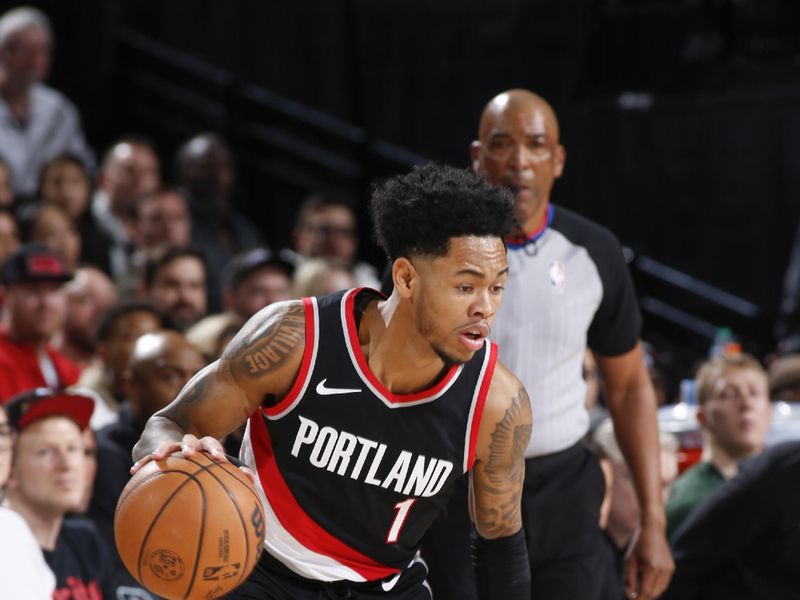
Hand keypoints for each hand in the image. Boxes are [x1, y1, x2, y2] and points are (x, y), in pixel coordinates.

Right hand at [131, 433, 257, 481]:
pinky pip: (147, 457)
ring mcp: (170, 445)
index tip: (219, 459)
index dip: (215, 450)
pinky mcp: (155, 450)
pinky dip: (142, 463)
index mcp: (203, 444)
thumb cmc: (201, 459)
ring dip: (163, 449)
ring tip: (157, 457)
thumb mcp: (214, 462)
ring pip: (168, 445)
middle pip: (190, 440)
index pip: (211, 442)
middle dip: (190, 446)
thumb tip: (253, 481)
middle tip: (189, 454)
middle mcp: (187, 442)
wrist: (173, 428)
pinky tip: (133, 470)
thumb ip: (233, 471)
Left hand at [624, 521, 673, 598]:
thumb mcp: (629, 561)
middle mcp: (662, 570)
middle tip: (635, 597)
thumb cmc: (638, 545)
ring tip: (640, 590)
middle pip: (654, 593)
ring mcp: (669, 569)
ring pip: (660, 590)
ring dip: (650, 593)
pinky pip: (664, 584)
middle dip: (644, 597)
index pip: (646, 591)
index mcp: (650, 567)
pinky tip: (648, 582)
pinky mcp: (672, 568)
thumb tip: (630, 597)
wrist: (653, 530)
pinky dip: (656, 586)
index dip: (639, 599)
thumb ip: (629, 580)